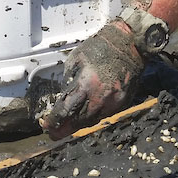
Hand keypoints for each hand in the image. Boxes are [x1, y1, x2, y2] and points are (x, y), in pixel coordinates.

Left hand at [39, 21, 144, 139]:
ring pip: (92, 121)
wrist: (130, 44)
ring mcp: (114, 102)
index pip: (66, 111)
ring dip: (79, 124)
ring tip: (69, 125)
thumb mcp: (76, 60)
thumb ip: (69, 82)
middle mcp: (101, 98)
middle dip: (65, 129)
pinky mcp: (123, 103)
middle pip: (79, 122)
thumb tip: (64, 98)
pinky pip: (105, 115)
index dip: (55, 122)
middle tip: (55, 133)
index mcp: (86, 85)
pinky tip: (87, 114)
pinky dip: (94, 117)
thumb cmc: (101, 48)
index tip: (47, 126)